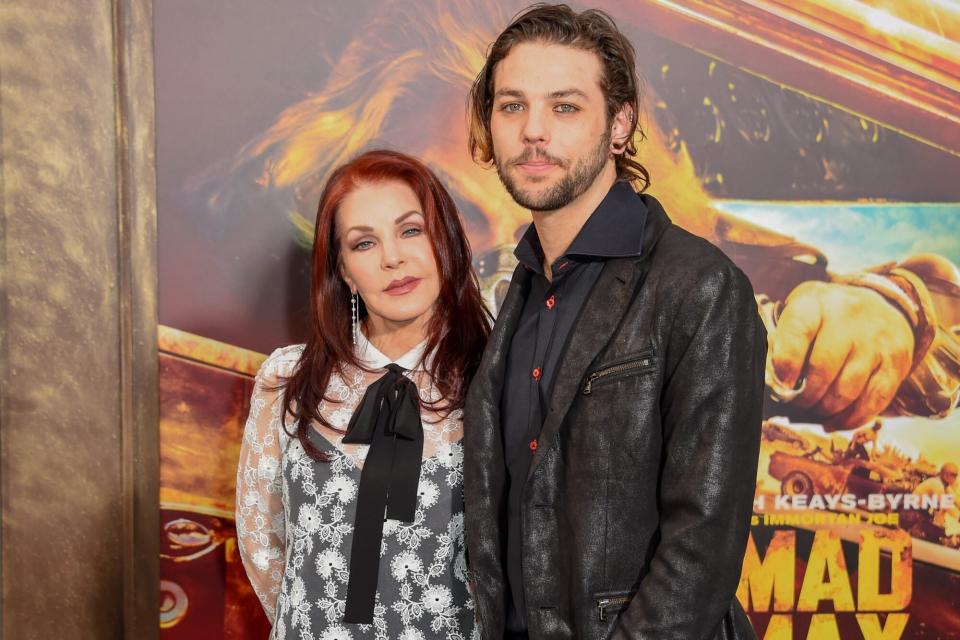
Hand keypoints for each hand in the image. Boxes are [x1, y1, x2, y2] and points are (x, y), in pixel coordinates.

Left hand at [771, 281, 913, 429]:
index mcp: (817, 303)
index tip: (781, 383)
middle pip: (823, 368)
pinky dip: (849, 419)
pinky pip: (873, 402)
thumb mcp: (801, 311)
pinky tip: (832, 421)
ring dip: (825, 408)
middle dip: (804, 395)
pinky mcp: (897, 364)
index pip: (798, 331)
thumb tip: (773, 381)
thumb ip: (783, 339)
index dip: (786, 362)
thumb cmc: (828, 316)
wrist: (882, 304)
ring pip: (847, 390)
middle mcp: (850, 319)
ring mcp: (876, 342)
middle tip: (796, 402)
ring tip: (813, 409)